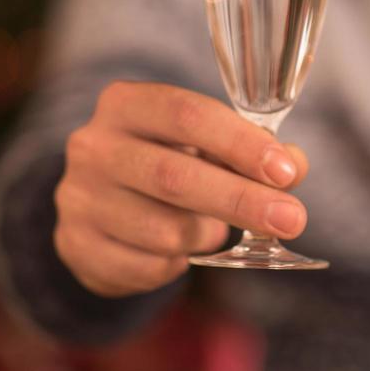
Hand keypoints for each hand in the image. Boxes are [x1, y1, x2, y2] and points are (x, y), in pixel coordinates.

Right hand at [54, 82, 308, 296]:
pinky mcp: (75, 246)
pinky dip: (176, 264)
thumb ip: (253, 150)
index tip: (285, 172)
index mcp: (125, 103)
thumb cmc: (167, 160)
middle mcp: (93, 145)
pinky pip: (147, 267)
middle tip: (292, 219)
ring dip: (206, 235)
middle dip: (241, 200)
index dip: (240, 143)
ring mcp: (77, 197)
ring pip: (163, 230)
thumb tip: (293, 167)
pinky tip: (176, 249)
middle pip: (174, 176)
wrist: (101, 202)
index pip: (187, 115)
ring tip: (213, 229)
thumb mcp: (205, 143)